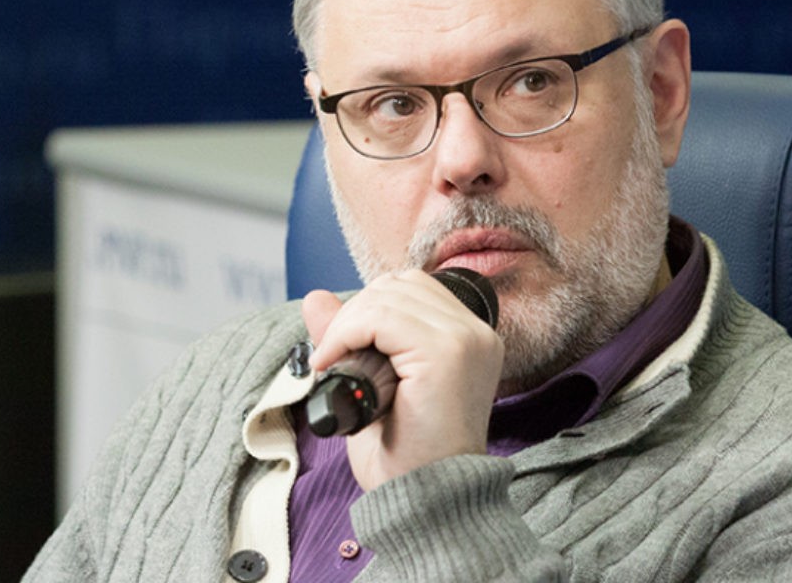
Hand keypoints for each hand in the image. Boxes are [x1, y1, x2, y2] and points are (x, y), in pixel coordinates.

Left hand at [303, 269, 503, 490]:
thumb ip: (350, 336)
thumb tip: (315, 297)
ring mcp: (466, 341)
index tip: (342, 350)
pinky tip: (334, 363)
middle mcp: (476, 334)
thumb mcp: (373, 386)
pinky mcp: (447, 353)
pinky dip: (346, 333)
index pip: (412, 289)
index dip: (368, 309)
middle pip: (399, 285)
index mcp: (469, 340)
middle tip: (333, 358)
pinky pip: (381, 317)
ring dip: (347, 325)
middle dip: (354, 314)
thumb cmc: (408, 459)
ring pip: (387, 296)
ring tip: (334, 364)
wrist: (429, 505)